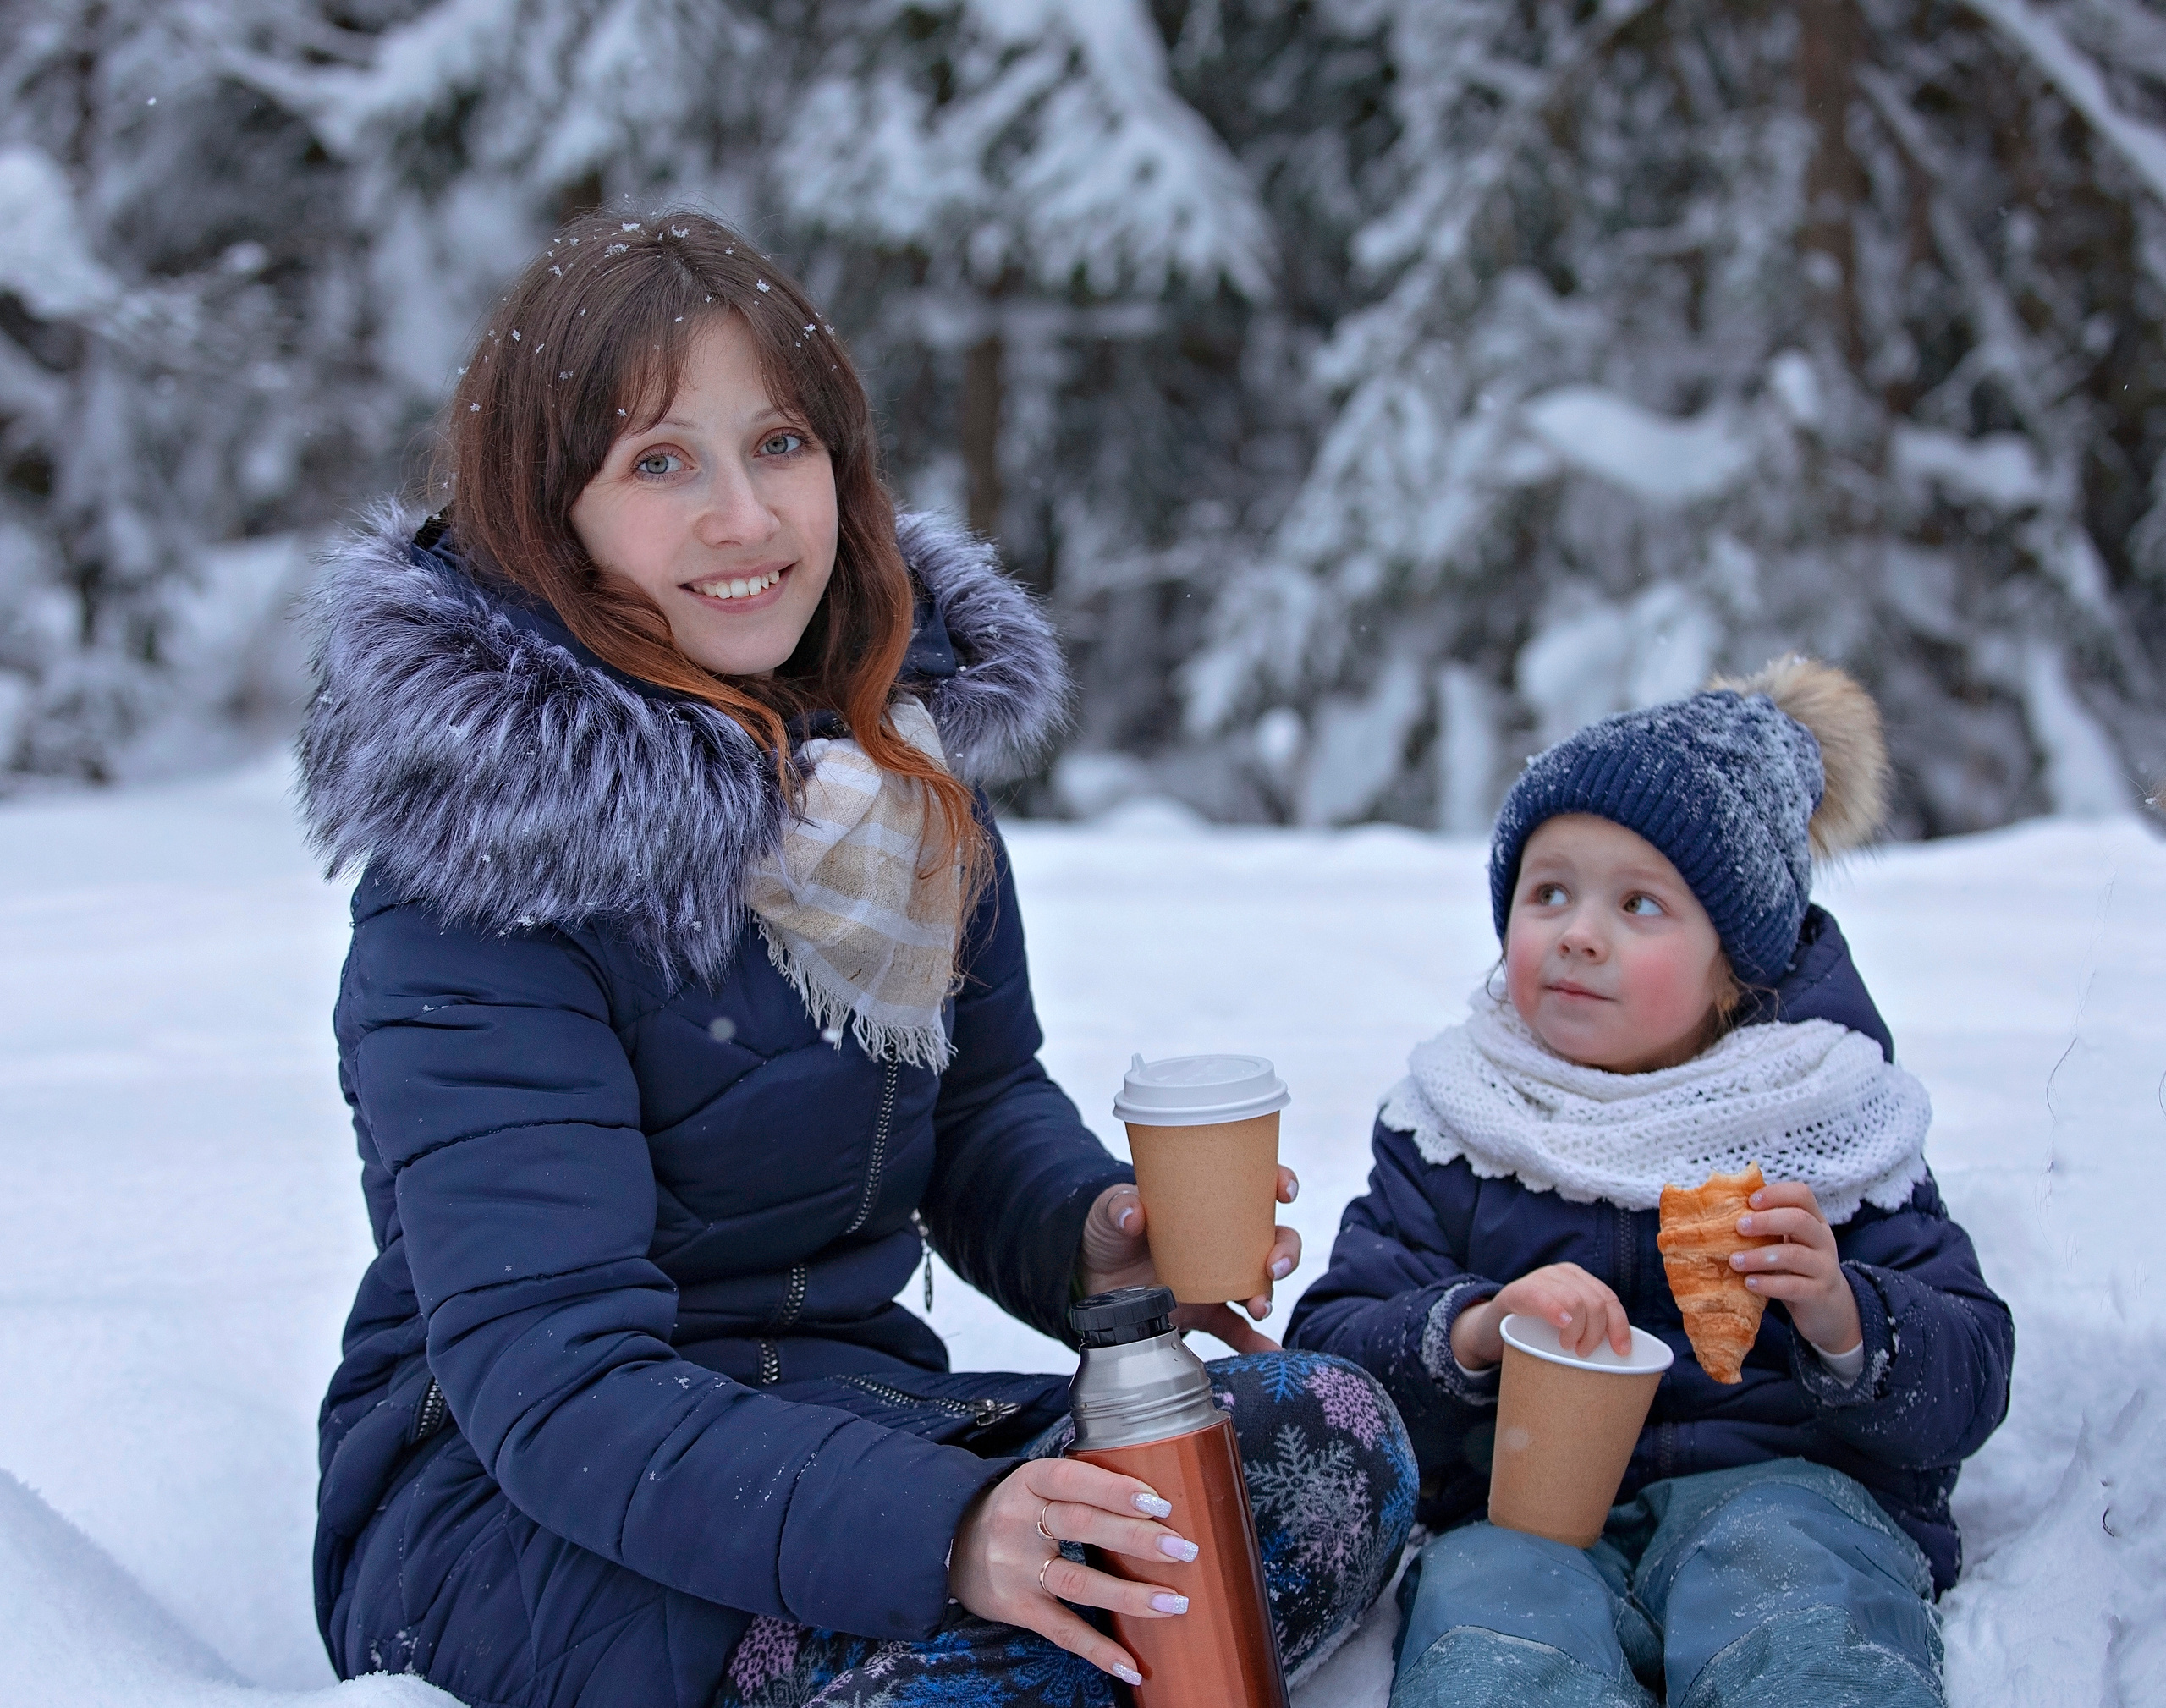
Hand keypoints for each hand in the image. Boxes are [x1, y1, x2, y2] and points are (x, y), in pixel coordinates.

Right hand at [949, 1457, 1199, 1686]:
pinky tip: (1131, 1664)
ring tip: (1176, 1603)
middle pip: (1083, 1526)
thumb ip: (1080, 1488)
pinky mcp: (1016, 1607)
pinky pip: (1062, 1630)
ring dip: (1130, 1595)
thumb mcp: (1033, 1485)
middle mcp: (1020, 1522)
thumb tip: (1152, 1500)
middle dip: (1137, 1538)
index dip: (1115, 1489)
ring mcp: (1017, 1568)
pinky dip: (1098, 1649)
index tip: (1158, 1502)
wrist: (946, 1544)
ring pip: (1079, 1581)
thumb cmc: (1012, 1510)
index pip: (1073, 1479)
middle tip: (1184, 1548)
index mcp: (1028, 1483)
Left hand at [1076, 1171, 1301, 1354]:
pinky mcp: (1203, 1312)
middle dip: (1286, 1251)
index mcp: (1208, 1204)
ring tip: (1258, 1307)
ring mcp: (1217, 1279)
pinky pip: (1236, 1328)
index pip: (1254, 1187)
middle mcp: (1223, 1241)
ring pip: (1260, 1284)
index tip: (1283, 1193)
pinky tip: (1269, 1352)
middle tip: (1274, 1266)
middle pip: (1273, 1240)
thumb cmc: (1111, 1229)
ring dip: (1269, 1295)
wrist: (1093, 1273)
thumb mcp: (1111, 1209)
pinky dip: (1255, 1341)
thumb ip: (1119, 1207)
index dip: (1278, 1183)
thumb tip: (1133, 1215)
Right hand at [1450, 1263, 1631, 1367]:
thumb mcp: (1567, 1328)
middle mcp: (1561, 1273)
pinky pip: (1539, 1297)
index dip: (1619, 1325)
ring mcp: (1538, 1279)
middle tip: (1583, 1352)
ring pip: (1575, 1300)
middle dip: (1595, 1332)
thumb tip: (1626, 1359)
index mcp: (1579, 1280)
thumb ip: (1589, 1330)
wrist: (1492, 1328)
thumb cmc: (1537, 1334)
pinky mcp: (1515, 1291)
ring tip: (1567, 1347)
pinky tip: (1561, 1324)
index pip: (1608, 1299)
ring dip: (1577, 1329)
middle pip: (1595, 1302)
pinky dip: (1554, 1310)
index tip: (1621, 1351)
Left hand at [1732, 1180, 1861, 1353]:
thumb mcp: (1789, 1243)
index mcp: (1814, 1221)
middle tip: (1739, 1227)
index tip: (1750, 1201)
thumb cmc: (1797, 1269)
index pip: (1802, 1194)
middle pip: (1799, 1220)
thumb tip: (1723, 1211)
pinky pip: (1794, 1286)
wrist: (1828, 1308)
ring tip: (1734, 1261)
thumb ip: (1768, 1228)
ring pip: (1795, 1255)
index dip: (1776, 1193)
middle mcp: (1823, 1240)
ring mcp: (1824, 1267)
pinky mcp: (1819, 1293)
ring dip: (1760, 1256)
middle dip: (1766, 1221)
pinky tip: (1749, 1283)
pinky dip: (1769, 1284)